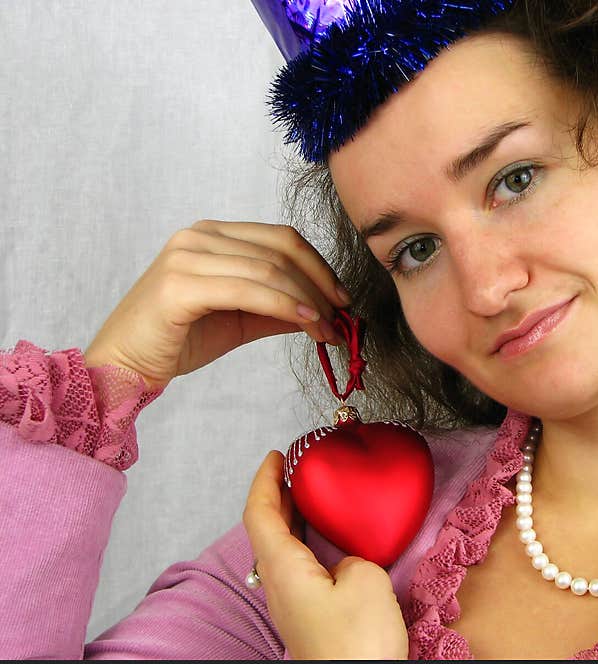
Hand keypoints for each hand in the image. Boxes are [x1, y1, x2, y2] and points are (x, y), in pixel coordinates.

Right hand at [83, 220, 351, 390]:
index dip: (320, 267)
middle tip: (341, 319)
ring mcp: (187, 256)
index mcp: (213, 235)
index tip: (343, 299)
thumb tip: (325, 310)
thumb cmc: (179, 339)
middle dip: (321, 286)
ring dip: (309, 302)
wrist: (124, 364)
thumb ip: (278, 308)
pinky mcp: (179, 286)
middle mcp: (199, 236)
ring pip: (269, 270)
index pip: (282, 238)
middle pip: (281, 250)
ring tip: (329, 331)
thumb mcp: (241, 318)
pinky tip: (307, 324)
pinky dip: (285, 307)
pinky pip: (248, 291)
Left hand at [242, 451, 409, 659]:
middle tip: (295, 469)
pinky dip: (307, 541)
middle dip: (277, 495)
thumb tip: (344, 564)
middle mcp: (279, 586)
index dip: (263, 480)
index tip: (275, 456)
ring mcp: (292, 605)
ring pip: (281, 549)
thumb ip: (351, 557)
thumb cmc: (357, 646)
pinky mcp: (309, 618)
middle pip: (265, 530)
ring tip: (312, 496)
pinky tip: (331, 541)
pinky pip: (299, 567)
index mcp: (283, 570)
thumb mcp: (365, 581)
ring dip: (292, 518)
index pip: (258, 514)